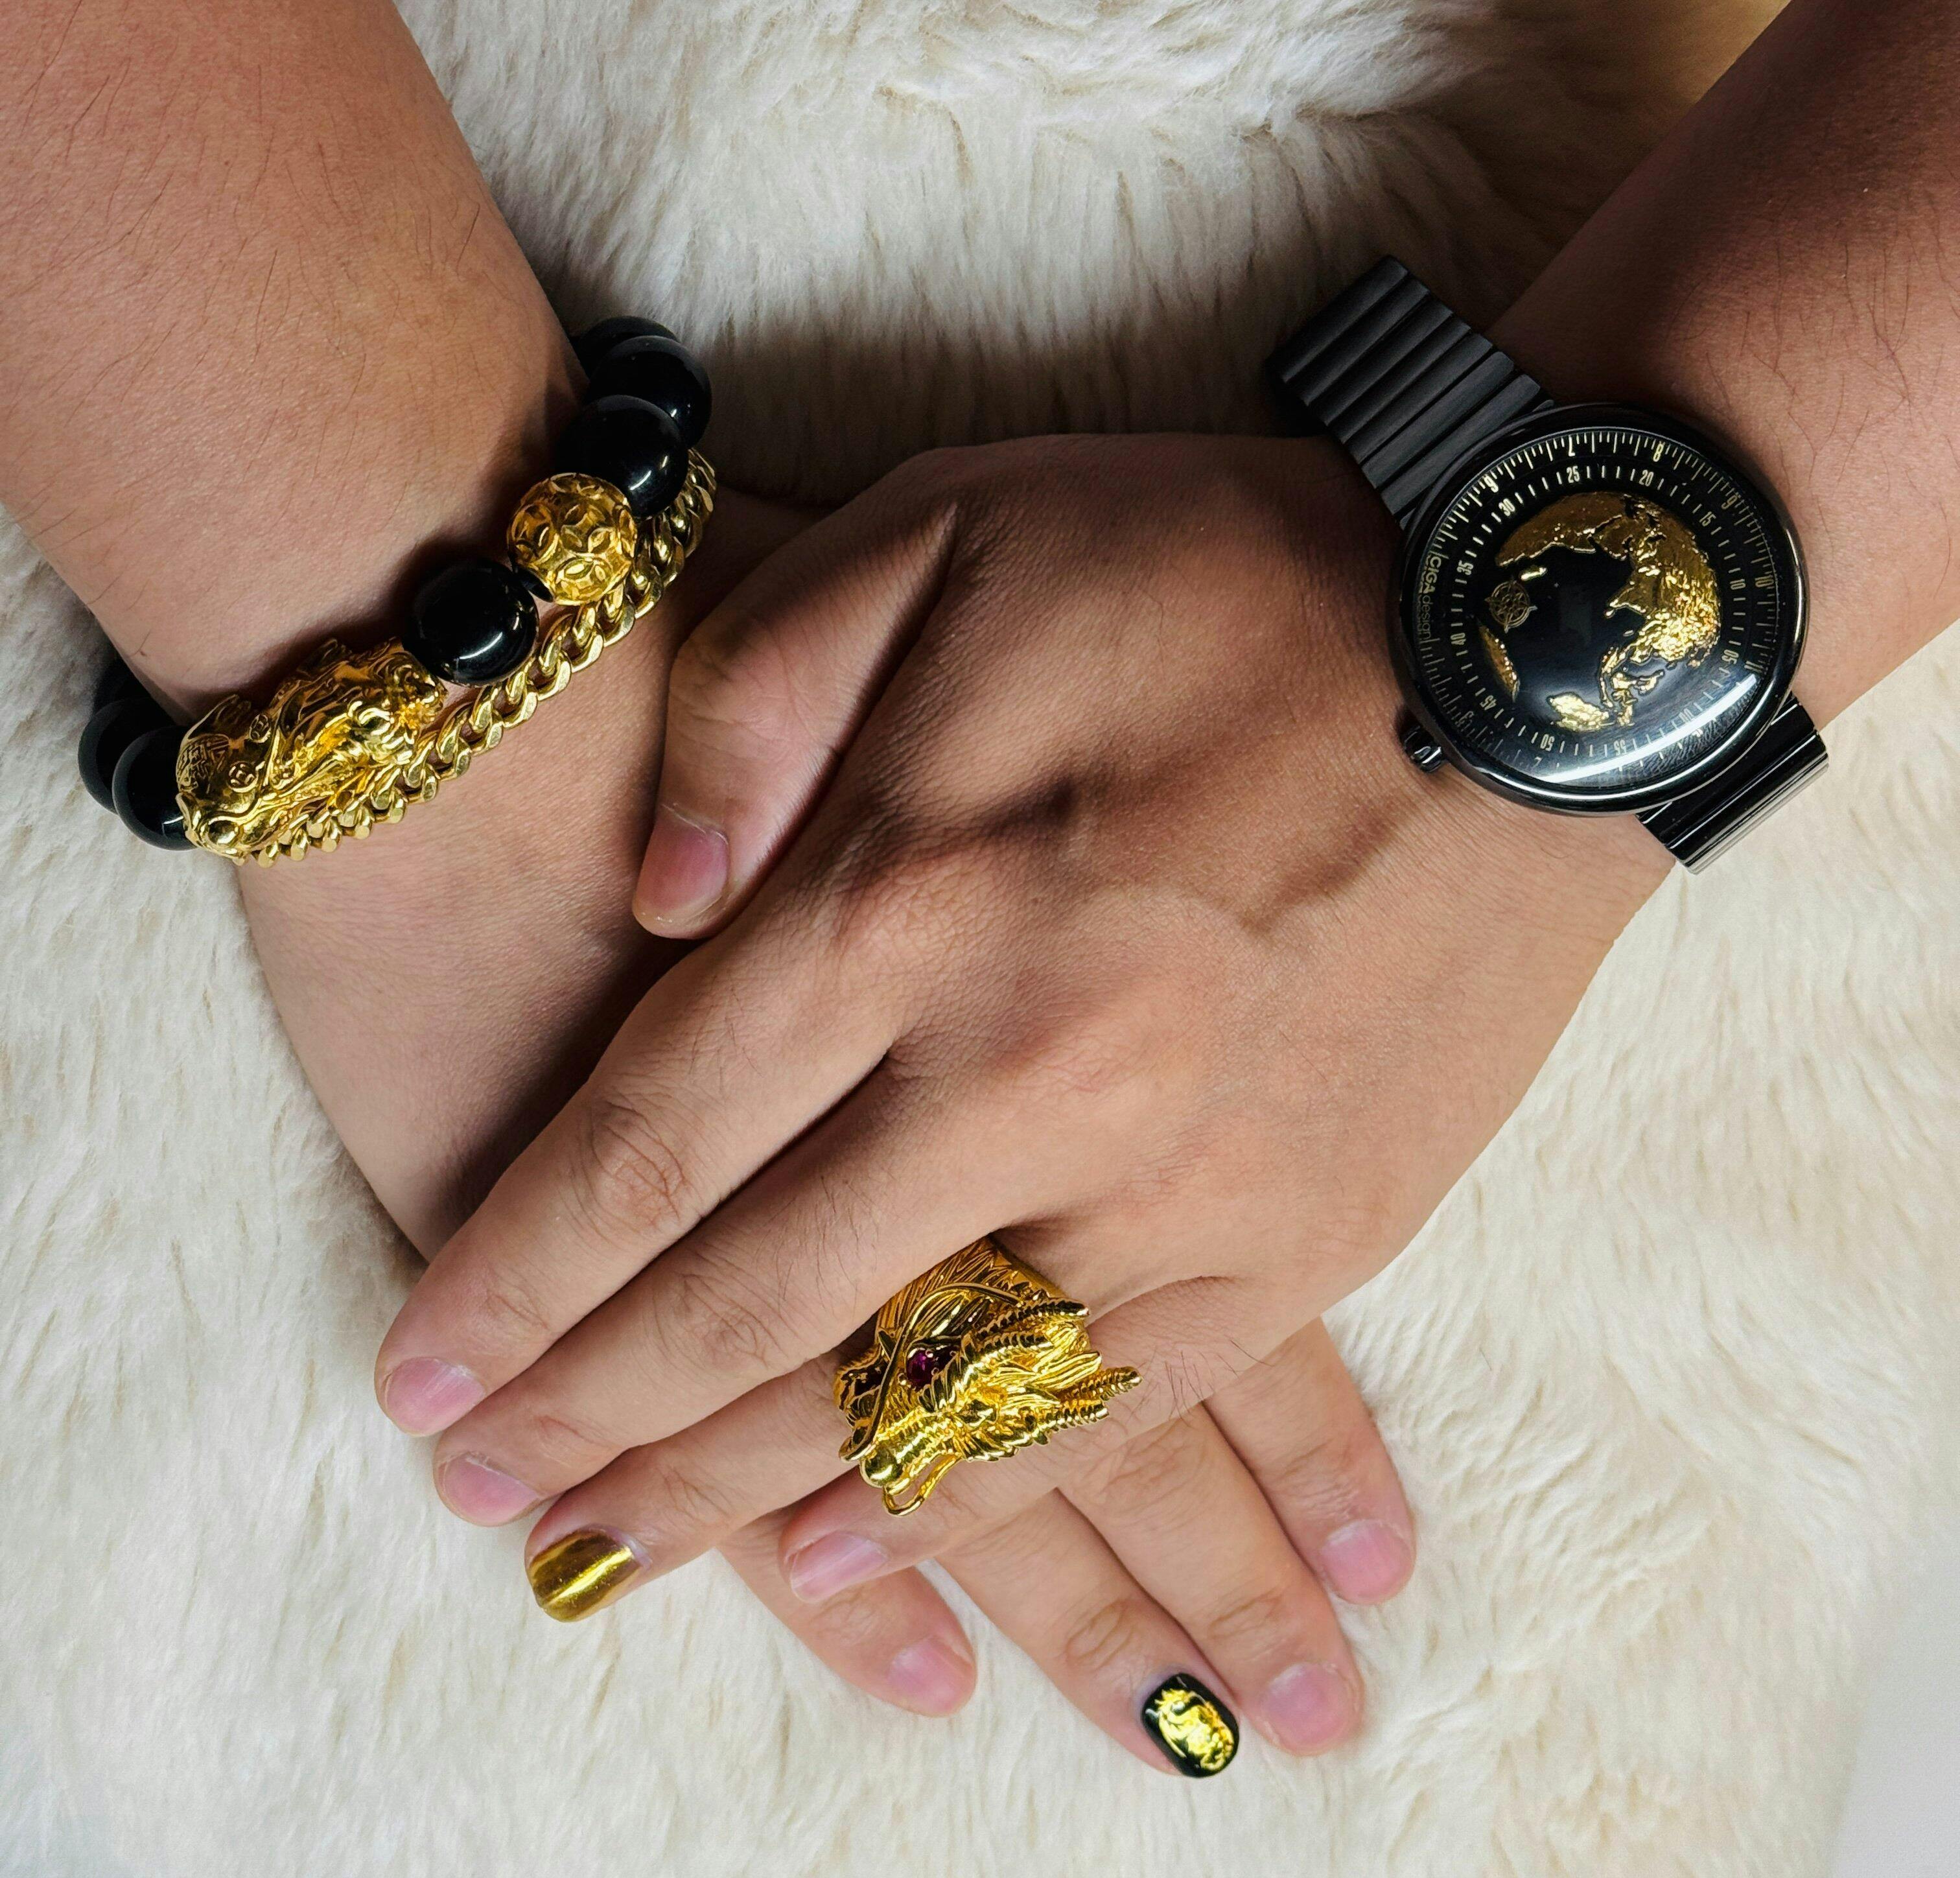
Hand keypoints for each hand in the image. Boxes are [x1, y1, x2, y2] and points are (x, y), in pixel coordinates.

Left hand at [376, 432, 1660, 1616]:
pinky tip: (838, 1554)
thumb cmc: (1223, 572)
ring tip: (607, 1554)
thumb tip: (643, 904)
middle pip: (746, 1300)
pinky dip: (950, 1503)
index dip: (519, 1275)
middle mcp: (1028, 1070)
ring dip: (730, 1488)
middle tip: (480, 1489)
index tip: (425, 1375)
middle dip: (591, 1411)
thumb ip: (748, 703)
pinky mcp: (1298, 1237)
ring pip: (901, 1394)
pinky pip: (1089, 1414)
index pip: (653, 1141)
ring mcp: (1176, 1179)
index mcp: (914, 891)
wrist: (1532, 654)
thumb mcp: (944, 533)